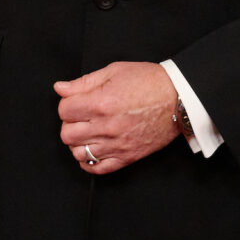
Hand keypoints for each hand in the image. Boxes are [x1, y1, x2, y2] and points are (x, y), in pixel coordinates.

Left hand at [55, 61, 178, 175]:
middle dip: (70, 124)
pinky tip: (94, 150)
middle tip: (82, 117)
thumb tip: (60, 88)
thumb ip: (84, 82)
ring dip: (79, 143)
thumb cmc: (150, 82)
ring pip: (78, 153)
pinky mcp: (127, 157)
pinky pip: (97, 168)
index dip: (68, 104)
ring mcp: (117, 144)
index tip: (77, 102)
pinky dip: (89, 162)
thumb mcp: (115, 71)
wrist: (179, 98)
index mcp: (101, 102)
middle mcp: (107, 126)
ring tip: (89, 132)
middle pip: (67, 134)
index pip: (64, 110)